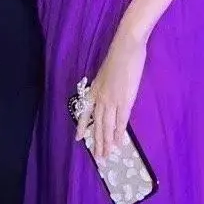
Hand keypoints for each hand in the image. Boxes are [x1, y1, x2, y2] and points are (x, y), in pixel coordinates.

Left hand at [76, 31, 146, 161]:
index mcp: (95, 89)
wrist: (126, 47)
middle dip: (97, 140)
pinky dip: (119, 134)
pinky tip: (119, 143)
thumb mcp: (107, 72)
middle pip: (97, 124)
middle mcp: (100, 97)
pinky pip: (121, 122)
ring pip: (107, 126)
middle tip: (98, 156)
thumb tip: (110, 93)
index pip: (85, 112)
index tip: (78, 138)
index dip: (81, 125)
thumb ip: (106, 84)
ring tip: (106, 155)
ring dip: (106, 142)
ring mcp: (112, 100)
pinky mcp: (124, 101)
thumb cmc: (119, 55)